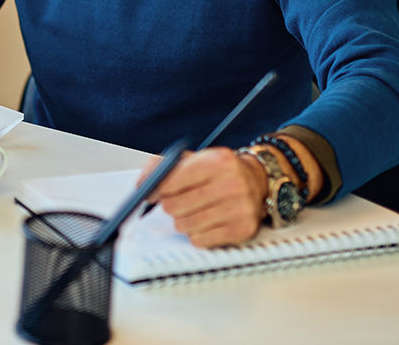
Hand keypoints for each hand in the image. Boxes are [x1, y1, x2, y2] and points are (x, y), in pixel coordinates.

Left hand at [141, 147, 266, 247]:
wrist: (256, 181)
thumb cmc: (218, 171)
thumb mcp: (192, 159)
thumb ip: (162, 166)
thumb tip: (142, 183)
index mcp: (216, 161)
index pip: (171, 181)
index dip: (155, 189)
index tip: (151, 193)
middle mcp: (231, 183)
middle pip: (174, 206)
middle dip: (171, 205)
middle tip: (178, 201)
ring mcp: (239, 208)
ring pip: (185, 225)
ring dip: (183, 220)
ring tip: (195, 210)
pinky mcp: (242, 229)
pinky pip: (200, 241)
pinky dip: (197, 234)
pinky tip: (207, 222)